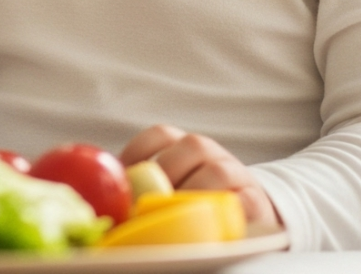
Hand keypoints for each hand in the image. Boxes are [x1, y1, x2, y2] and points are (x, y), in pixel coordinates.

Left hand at [120, 126, 281, 230]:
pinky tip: (204, 225)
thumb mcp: (170, 185)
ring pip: (215, 172)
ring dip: (191, 194)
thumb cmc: (194, 199)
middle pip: (190, 146)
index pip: (160, 134)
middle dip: (166, 174)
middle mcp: (211, 152)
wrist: (247, 214)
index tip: (124, 177)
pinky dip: (221, 213)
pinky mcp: (255, 201)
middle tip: (147, 202)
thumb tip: (105, 199)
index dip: (139, 152)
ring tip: (174, 216)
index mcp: (184, 145)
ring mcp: (235, 173)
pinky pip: (241, 202)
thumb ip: (143, 185)